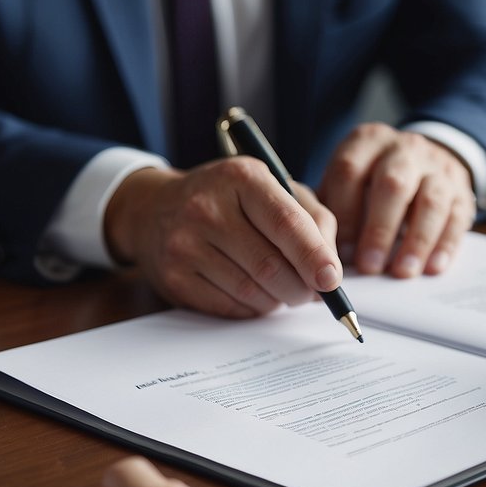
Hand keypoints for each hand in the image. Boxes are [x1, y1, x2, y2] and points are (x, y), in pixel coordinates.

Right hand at [104, 160, 339, 317]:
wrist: (154, 210)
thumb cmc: (228, 201)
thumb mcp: (273, 190)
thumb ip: (313, 219)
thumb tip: (331, 269)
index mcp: (241, 177)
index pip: (285, 222)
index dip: (313, 255)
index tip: (332, 280)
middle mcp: (207, 207)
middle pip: (270, 265)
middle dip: (300, 288)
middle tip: (310, 291)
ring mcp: (185, 244)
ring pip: (251, 292)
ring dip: (277, 300)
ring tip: (281, 289)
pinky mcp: (174, 278)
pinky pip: (229, 308)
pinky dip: (252, 309)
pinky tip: (253, 294)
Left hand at [318, 123, 475, 277]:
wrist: (423, 159)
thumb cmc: (373, 179)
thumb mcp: (348, 180)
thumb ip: (332, 209)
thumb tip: (322, 255)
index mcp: (367, 141)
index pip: (350, 171)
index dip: (343, 213)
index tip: (338, 251)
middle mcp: (404, 148)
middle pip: (392, 185)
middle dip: (379, 229)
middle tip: (369, 266)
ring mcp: (437, 167)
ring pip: (430, 202)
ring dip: (415, 241)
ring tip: (402, 272)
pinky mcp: (461, 189)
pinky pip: (457, 217)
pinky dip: (445, 245)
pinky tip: (432, 268)